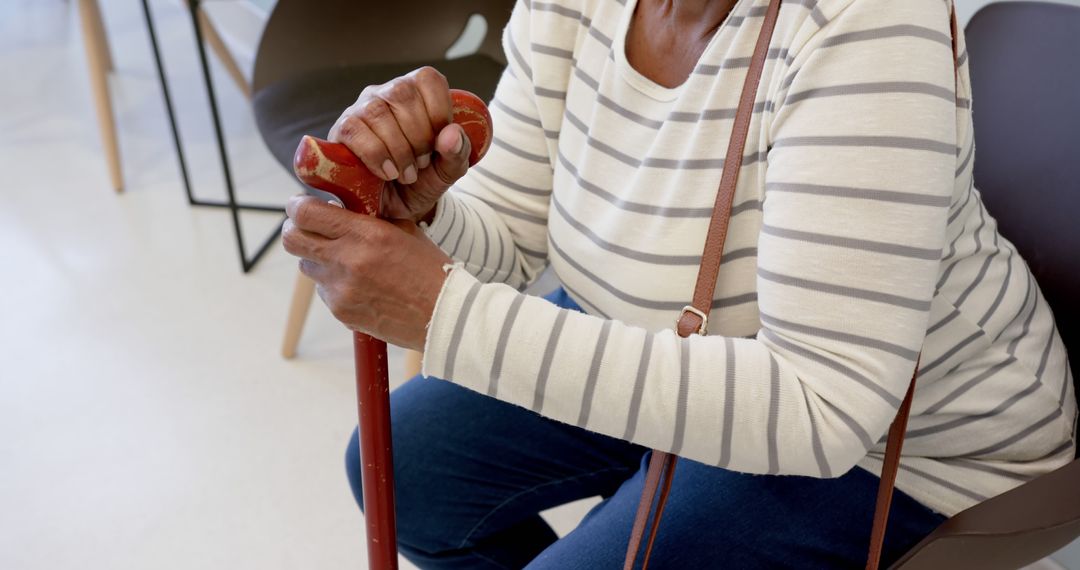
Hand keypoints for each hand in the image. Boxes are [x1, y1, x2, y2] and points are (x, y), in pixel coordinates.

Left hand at [282, 195, 452, 349]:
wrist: (444, 315)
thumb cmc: (429, 270)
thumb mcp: (404, 231)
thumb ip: (369, 218)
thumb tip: (339, 208)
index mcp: (365, 234)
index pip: (305, 213)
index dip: (298, 206)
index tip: (303, 205)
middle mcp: (346, 260)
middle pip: (292, 239)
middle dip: (297, 230)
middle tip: (310, 229)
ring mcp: (340, 289)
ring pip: (307, 266)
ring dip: (319, 259)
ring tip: (346, 261)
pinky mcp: (341, 311)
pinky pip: (324, 291)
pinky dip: (335, 285)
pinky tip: (362, 287)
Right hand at [328, 66, 471, 223]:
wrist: (395, 208)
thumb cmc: (422, 180)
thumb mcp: (448, 169)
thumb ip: (458, 151)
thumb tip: (451, 133)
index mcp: (417, 93)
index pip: (428, 80)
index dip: (438, 112)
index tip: (440, 143)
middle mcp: (387, 93)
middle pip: (402, 94)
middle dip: (419, 136)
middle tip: (422, 164)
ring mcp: (361, 109)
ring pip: (378, 112)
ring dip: (398, 149)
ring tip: (407, 173)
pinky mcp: (342, 130)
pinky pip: (355, 131)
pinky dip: (376, 155)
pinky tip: (387, 172)